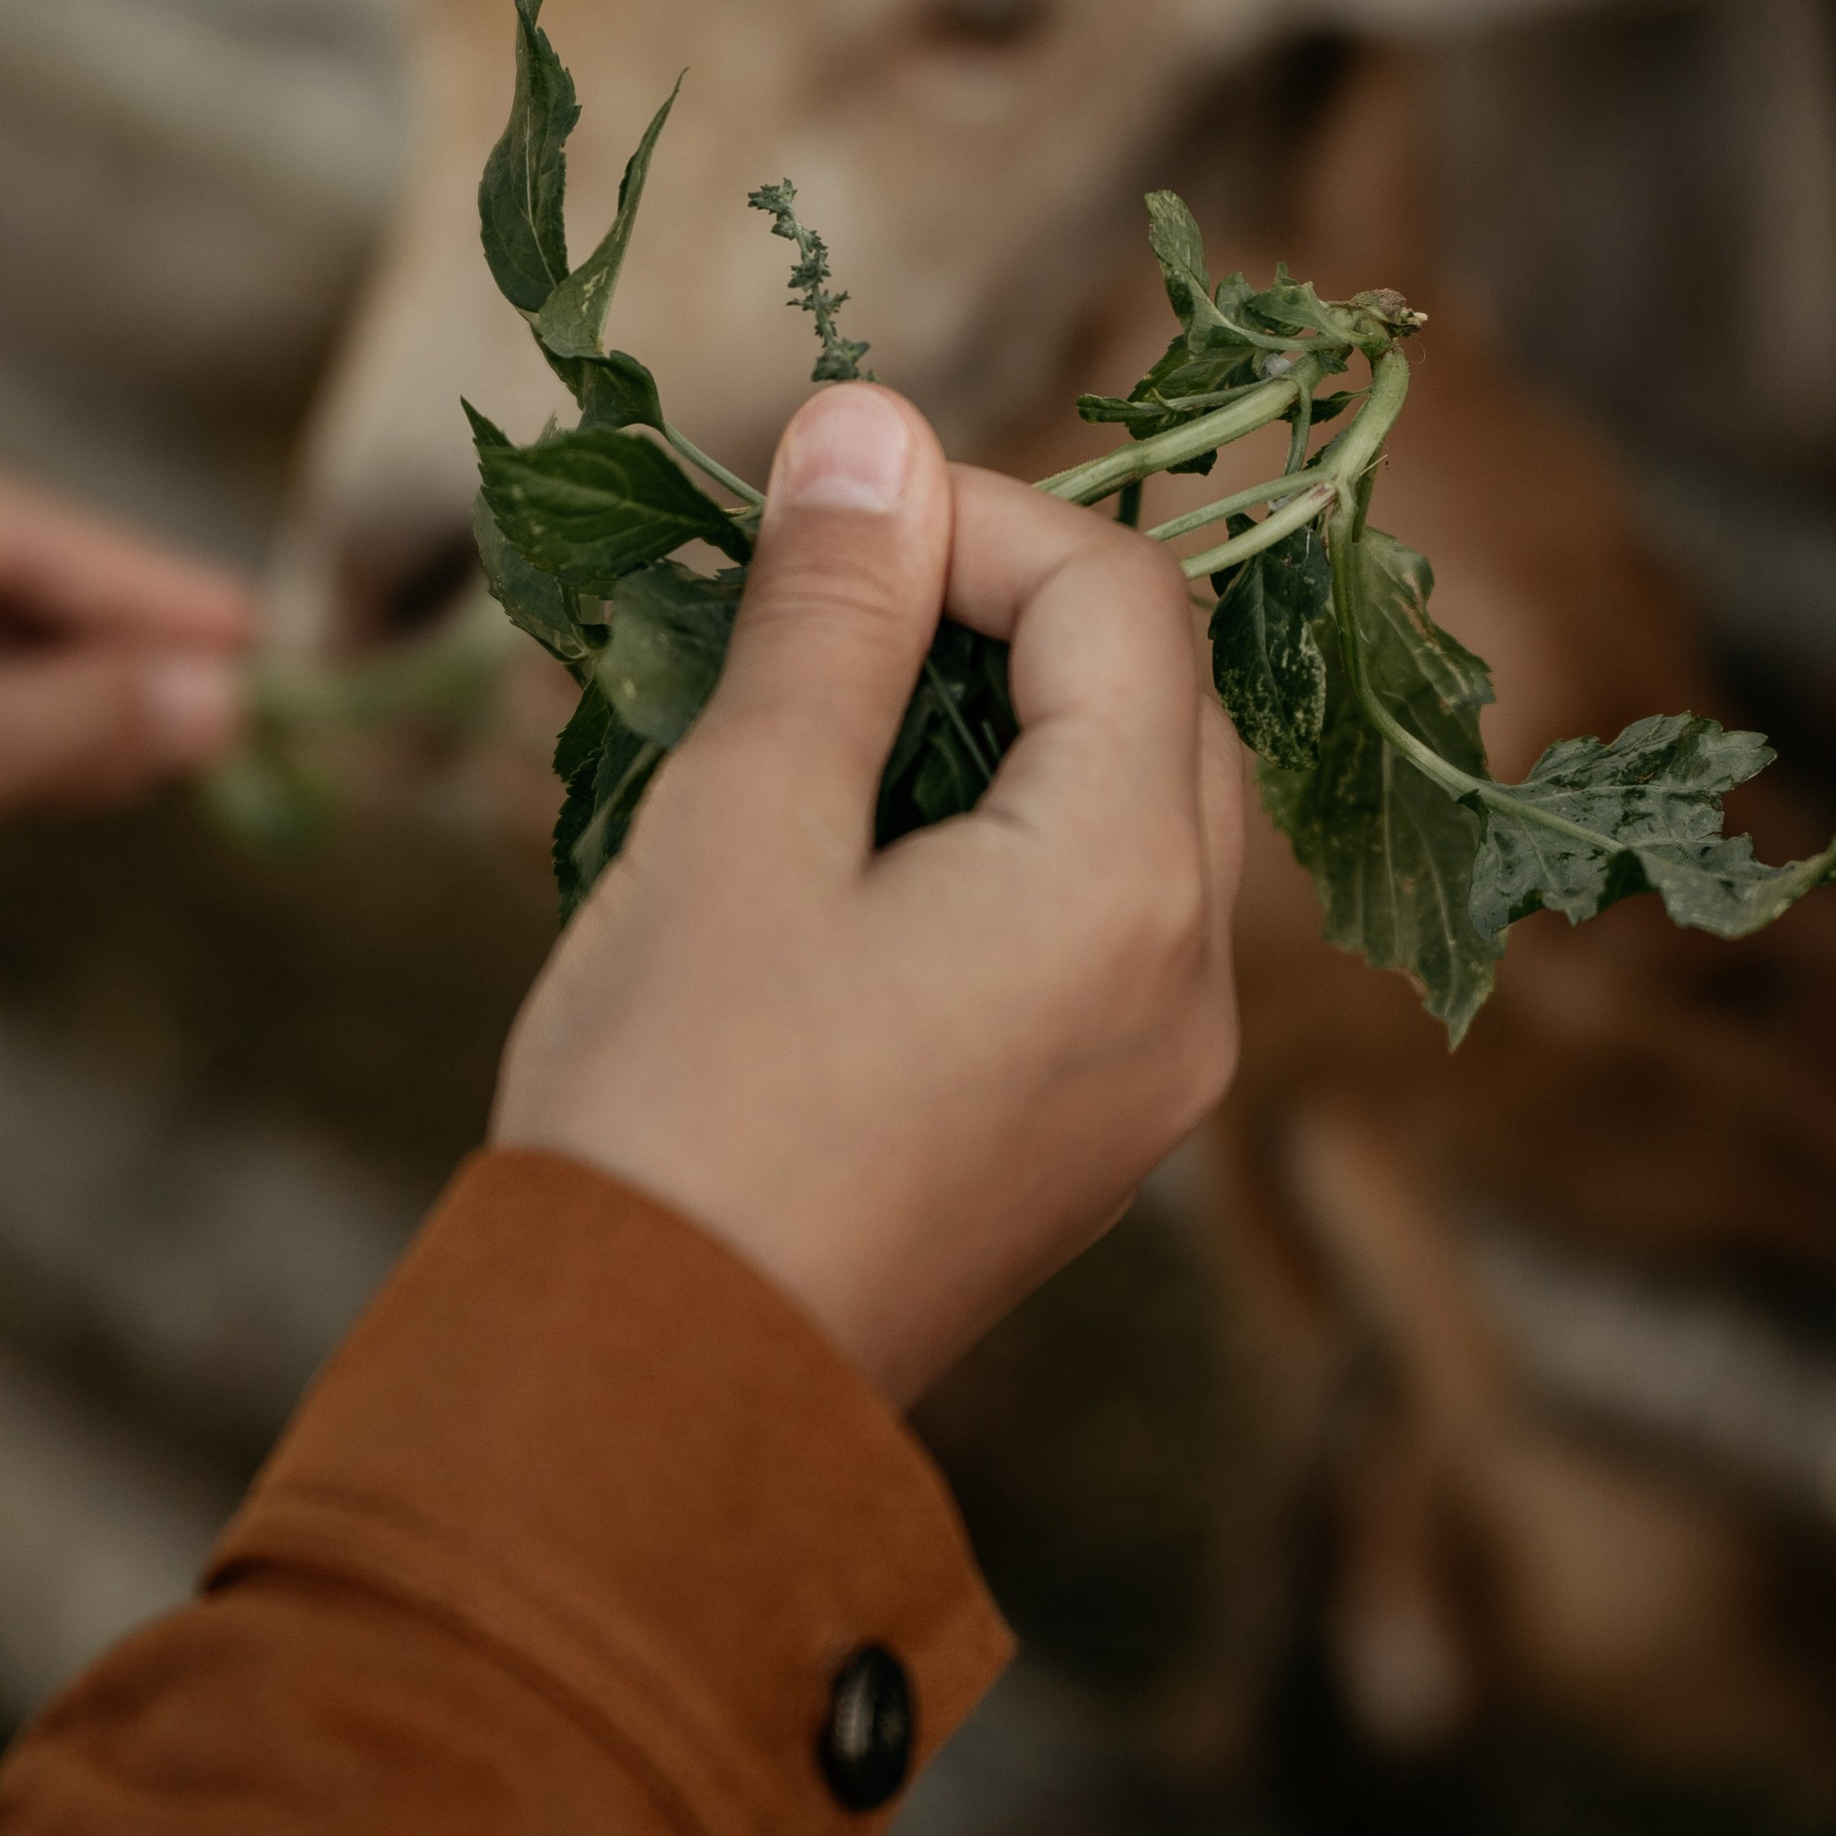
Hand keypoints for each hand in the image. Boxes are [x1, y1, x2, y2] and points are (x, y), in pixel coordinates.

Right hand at [492, 386, 1243, 1404]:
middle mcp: (1189, 983)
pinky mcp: (1086, 1133)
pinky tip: (835, 842)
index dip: (972, 514)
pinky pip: (1087, 921)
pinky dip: (988, 834)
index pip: (1120, 600)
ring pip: (1125, 806)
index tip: (811, 516)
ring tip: (803, 713)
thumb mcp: (743, 822)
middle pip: (1153, 696)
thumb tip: (868, 429)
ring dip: (986, 717)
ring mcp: (1150, 1074)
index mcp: (1128, 889)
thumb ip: (832, 616)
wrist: (646, 1407)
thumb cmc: (676, 1105)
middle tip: (815, 599)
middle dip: (994, 606)